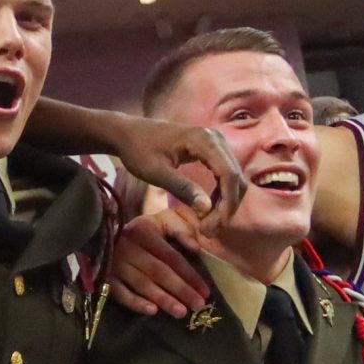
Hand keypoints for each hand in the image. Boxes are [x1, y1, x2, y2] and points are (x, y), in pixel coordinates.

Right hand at [108, 204, 209, 318]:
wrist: (103, 232)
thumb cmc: (143, 231)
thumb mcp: (162, 221)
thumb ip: (181, 230)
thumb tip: (196, 249)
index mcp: (144, 232)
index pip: (171, 256)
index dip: (189, 274)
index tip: (205, 291)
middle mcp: (128, 248)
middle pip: (158, 271)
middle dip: (180, 289)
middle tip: (198, 305)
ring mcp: (115, 264)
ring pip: (142, 284)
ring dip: (163, 299)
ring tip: (181, 312)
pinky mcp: (105, 277)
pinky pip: (120, 293)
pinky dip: (135, 302)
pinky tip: (152, 311)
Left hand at [112, 115, 245, 225]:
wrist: (128, 133)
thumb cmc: (138, 151)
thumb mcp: (156, 173)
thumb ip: (182, 188)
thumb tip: (206, 208)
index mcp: (204, 140)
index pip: (229, 174)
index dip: (227, 203)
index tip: (214, 226)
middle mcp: (215, 138)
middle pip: (235, 177)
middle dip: (227, 206)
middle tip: (208, 229)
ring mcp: (215, 142)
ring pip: (233, 177)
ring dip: (225, 202)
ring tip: (206, 223)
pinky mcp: (211, 149)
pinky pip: (225, 173)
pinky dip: (220, 193)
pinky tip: (206, 208)